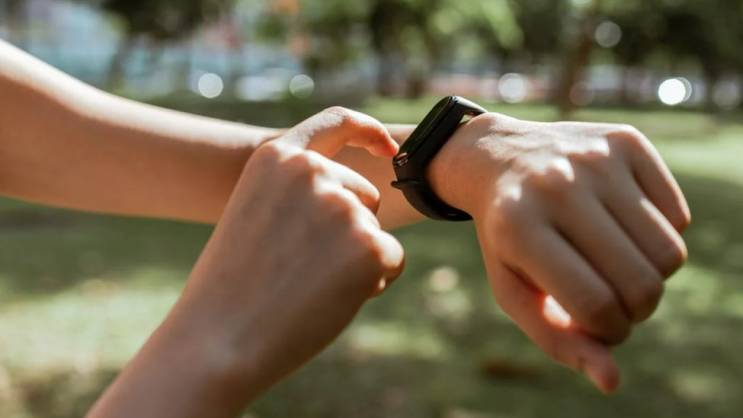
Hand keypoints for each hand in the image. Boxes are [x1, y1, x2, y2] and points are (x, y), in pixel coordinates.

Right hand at [87, 108, 403, 417]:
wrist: (218, 342)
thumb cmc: (233, 287)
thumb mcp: (255, 213)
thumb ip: (298, 193)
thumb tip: (349, 200)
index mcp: (277, 158)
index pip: (336, 122)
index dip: (368, 132)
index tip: (389, 147)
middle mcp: (313, 172)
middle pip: (365, 195)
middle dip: (351, 229)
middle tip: (303, 269)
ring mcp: (343, 206)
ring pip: (376, 232)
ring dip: (357, 260)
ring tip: (308, 287)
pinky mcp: (369, 245)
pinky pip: (392, 260)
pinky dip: (374, 283)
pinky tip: (331, 301)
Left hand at [429, 113, 690, 392]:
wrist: (498, 157)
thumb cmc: (507, 237)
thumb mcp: (513, 290)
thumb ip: (557, 339)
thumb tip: (612, 382)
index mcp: (519, 227)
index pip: (595, 303)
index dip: (609, 332)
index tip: (599, 326)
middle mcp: (558, 185)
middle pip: (642, 283)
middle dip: (636, 310)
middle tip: (612, 300)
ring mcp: (595, 157)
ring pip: (671, 253)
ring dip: (651, 277)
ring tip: (618, 267)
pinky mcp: (626, 141)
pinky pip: (678, 215)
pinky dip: (659, 235)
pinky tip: (621, 226)